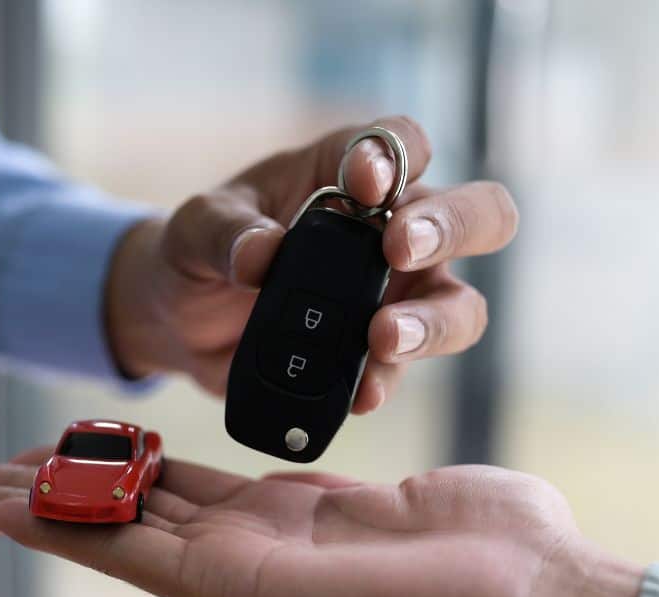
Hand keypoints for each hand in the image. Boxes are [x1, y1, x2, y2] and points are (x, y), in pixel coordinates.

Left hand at [105, 115, 517, 412]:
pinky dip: (384, 380)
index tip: (366, 185)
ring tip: (384, 337)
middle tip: (399, 250)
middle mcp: (390, 228)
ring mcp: (395, 294)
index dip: (397, 156)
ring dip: (433, 321)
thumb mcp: (194, 229)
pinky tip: (359, 392)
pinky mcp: (378, 353)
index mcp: (348, 172)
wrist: (183, 321)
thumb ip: (224, 232)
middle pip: (476, 215)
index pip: (401, 143)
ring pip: (460, 305)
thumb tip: (261, 255)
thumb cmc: (200, 251)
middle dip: (451, 228)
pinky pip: (404, 368)